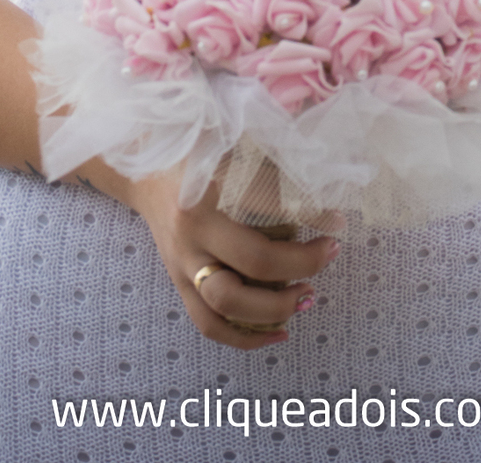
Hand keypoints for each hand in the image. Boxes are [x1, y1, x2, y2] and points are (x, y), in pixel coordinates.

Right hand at [128, 170, 339, 350]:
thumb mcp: (226, 142)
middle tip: (328, 255)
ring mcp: (181, 265)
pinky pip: (209, 323)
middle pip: (249, 264)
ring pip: (226, 306)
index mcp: (203, 190)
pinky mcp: (179, 284)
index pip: (265, 205)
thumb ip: (267, 159)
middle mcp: (190, 233)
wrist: (142, 173)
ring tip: (309, 296)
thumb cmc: (191, 151)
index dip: (309, 214)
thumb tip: (323, 180)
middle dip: (297, 266)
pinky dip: (245, 337)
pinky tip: (280, 333)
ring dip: (274, 309)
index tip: (338, 221)